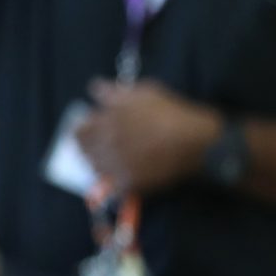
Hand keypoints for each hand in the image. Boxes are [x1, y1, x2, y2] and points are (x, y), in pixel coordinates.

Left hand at [77, 79, 222, 195]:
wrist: (197, 143)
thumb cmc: (172, 113)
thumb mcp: (144, 92)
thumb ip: (114, 92)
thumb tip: (94, 88)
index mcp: (106, 120)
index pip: (78, 131)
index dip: (83, 130)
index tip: (90, 130)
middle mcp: (106, 142)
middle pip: (82, 150)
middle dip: (88, 147)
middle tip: (98, 147)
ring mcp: (116, 164)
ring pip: (94, 168)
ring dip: (98, 164)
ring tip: (111, 160)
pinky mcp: (128, 183)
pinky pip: (110, 187)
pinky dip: (113, 183)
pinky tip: (122, 177)